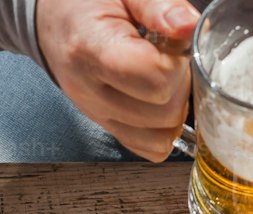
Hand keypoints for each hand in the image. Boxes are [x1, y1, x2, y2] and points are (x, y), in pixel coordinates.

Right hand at [36, 0, 199, 160]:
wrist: (54, 17)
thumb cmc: (86, 1)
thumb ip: (157, 4)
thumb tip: (188, 25)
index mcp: (91, 49)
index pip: (155, 81)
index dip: (177, 64)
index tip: (172, 44)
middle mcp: (90, 91)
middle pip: (163, 114)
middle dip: (179, 86)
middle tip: (169, 58)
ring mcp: (98, 114)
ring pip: (161, 139)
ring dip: (174, 110)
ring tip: (162, 77)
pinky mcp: (107, 127)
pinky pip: (150, 149)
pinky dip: (164, 131)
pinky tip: (158, 100)